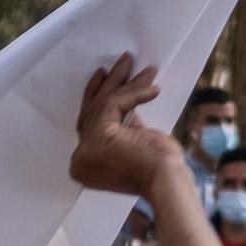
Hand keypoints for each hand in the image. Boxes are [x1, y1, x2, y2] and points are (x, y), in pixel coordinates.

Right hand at [70, 54, 179, 196]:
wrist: (166, 182)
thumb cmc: (158, 170)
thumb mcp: (134, 144)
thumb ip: (123, 128)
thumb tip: (126, 109)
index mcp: (85, 164)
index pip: (89, 125)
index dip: (98, 100)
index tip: (106, 79)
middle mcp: (80, 157)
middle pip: (92, 111)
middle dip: (106, 85)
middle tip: (118, 64)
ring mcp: (87, 147)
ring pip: (102, 104)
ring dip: (123, 81)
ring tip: (136, 64)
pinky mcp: (100, 134)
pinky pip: (115, 103)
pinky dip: (135, 92)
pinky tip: (152, 87)